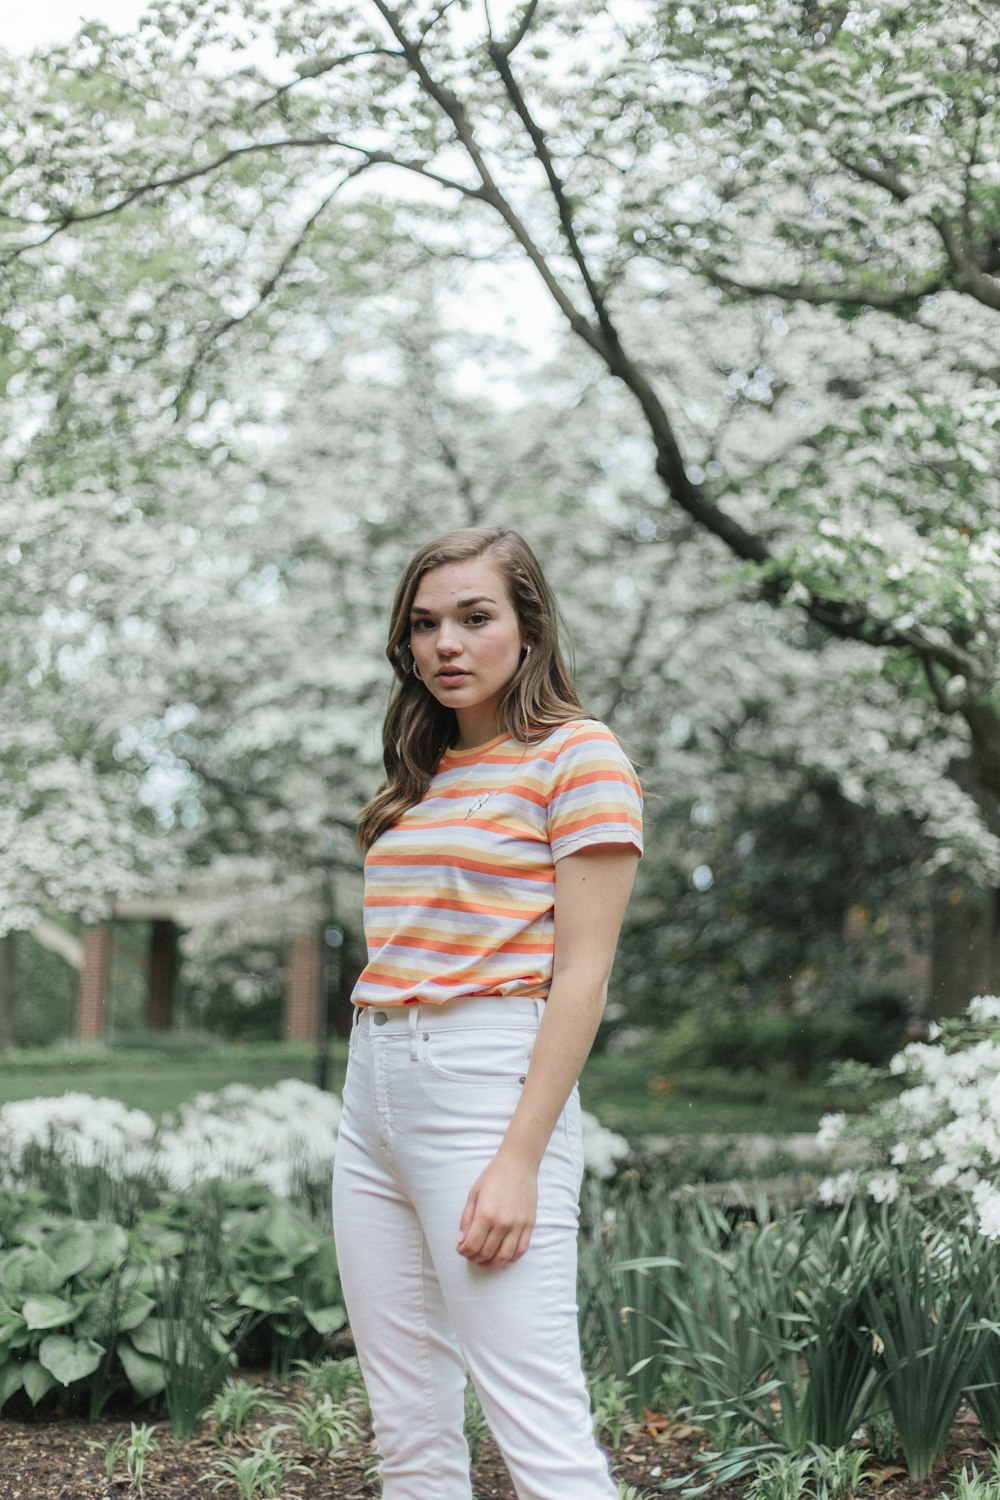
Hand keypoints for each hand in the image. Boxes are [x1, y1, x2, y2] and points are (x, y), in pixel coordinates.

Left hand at [456, 1152, 537, 1267]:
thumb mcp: (474, 1194)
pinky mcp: (529, 1224)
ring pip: (504, 1256)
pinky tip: (503, 1256)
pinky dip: (511, 1258)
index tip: (461, 1250)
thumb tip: (461, 1241)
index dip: (463, 1251)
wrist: (518, 1164)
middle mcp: (503, 1223)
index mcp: (486, 1214)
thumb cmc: (494, 1176)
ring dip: (492, 1263)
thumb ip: (466, 1219)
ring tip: (484, 1260)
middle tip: (470, 1255)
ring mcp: (518, 1225)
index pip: (472, 1245)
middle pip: (487, 1253)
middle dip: (475, 1258)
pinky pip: (521, 1249)